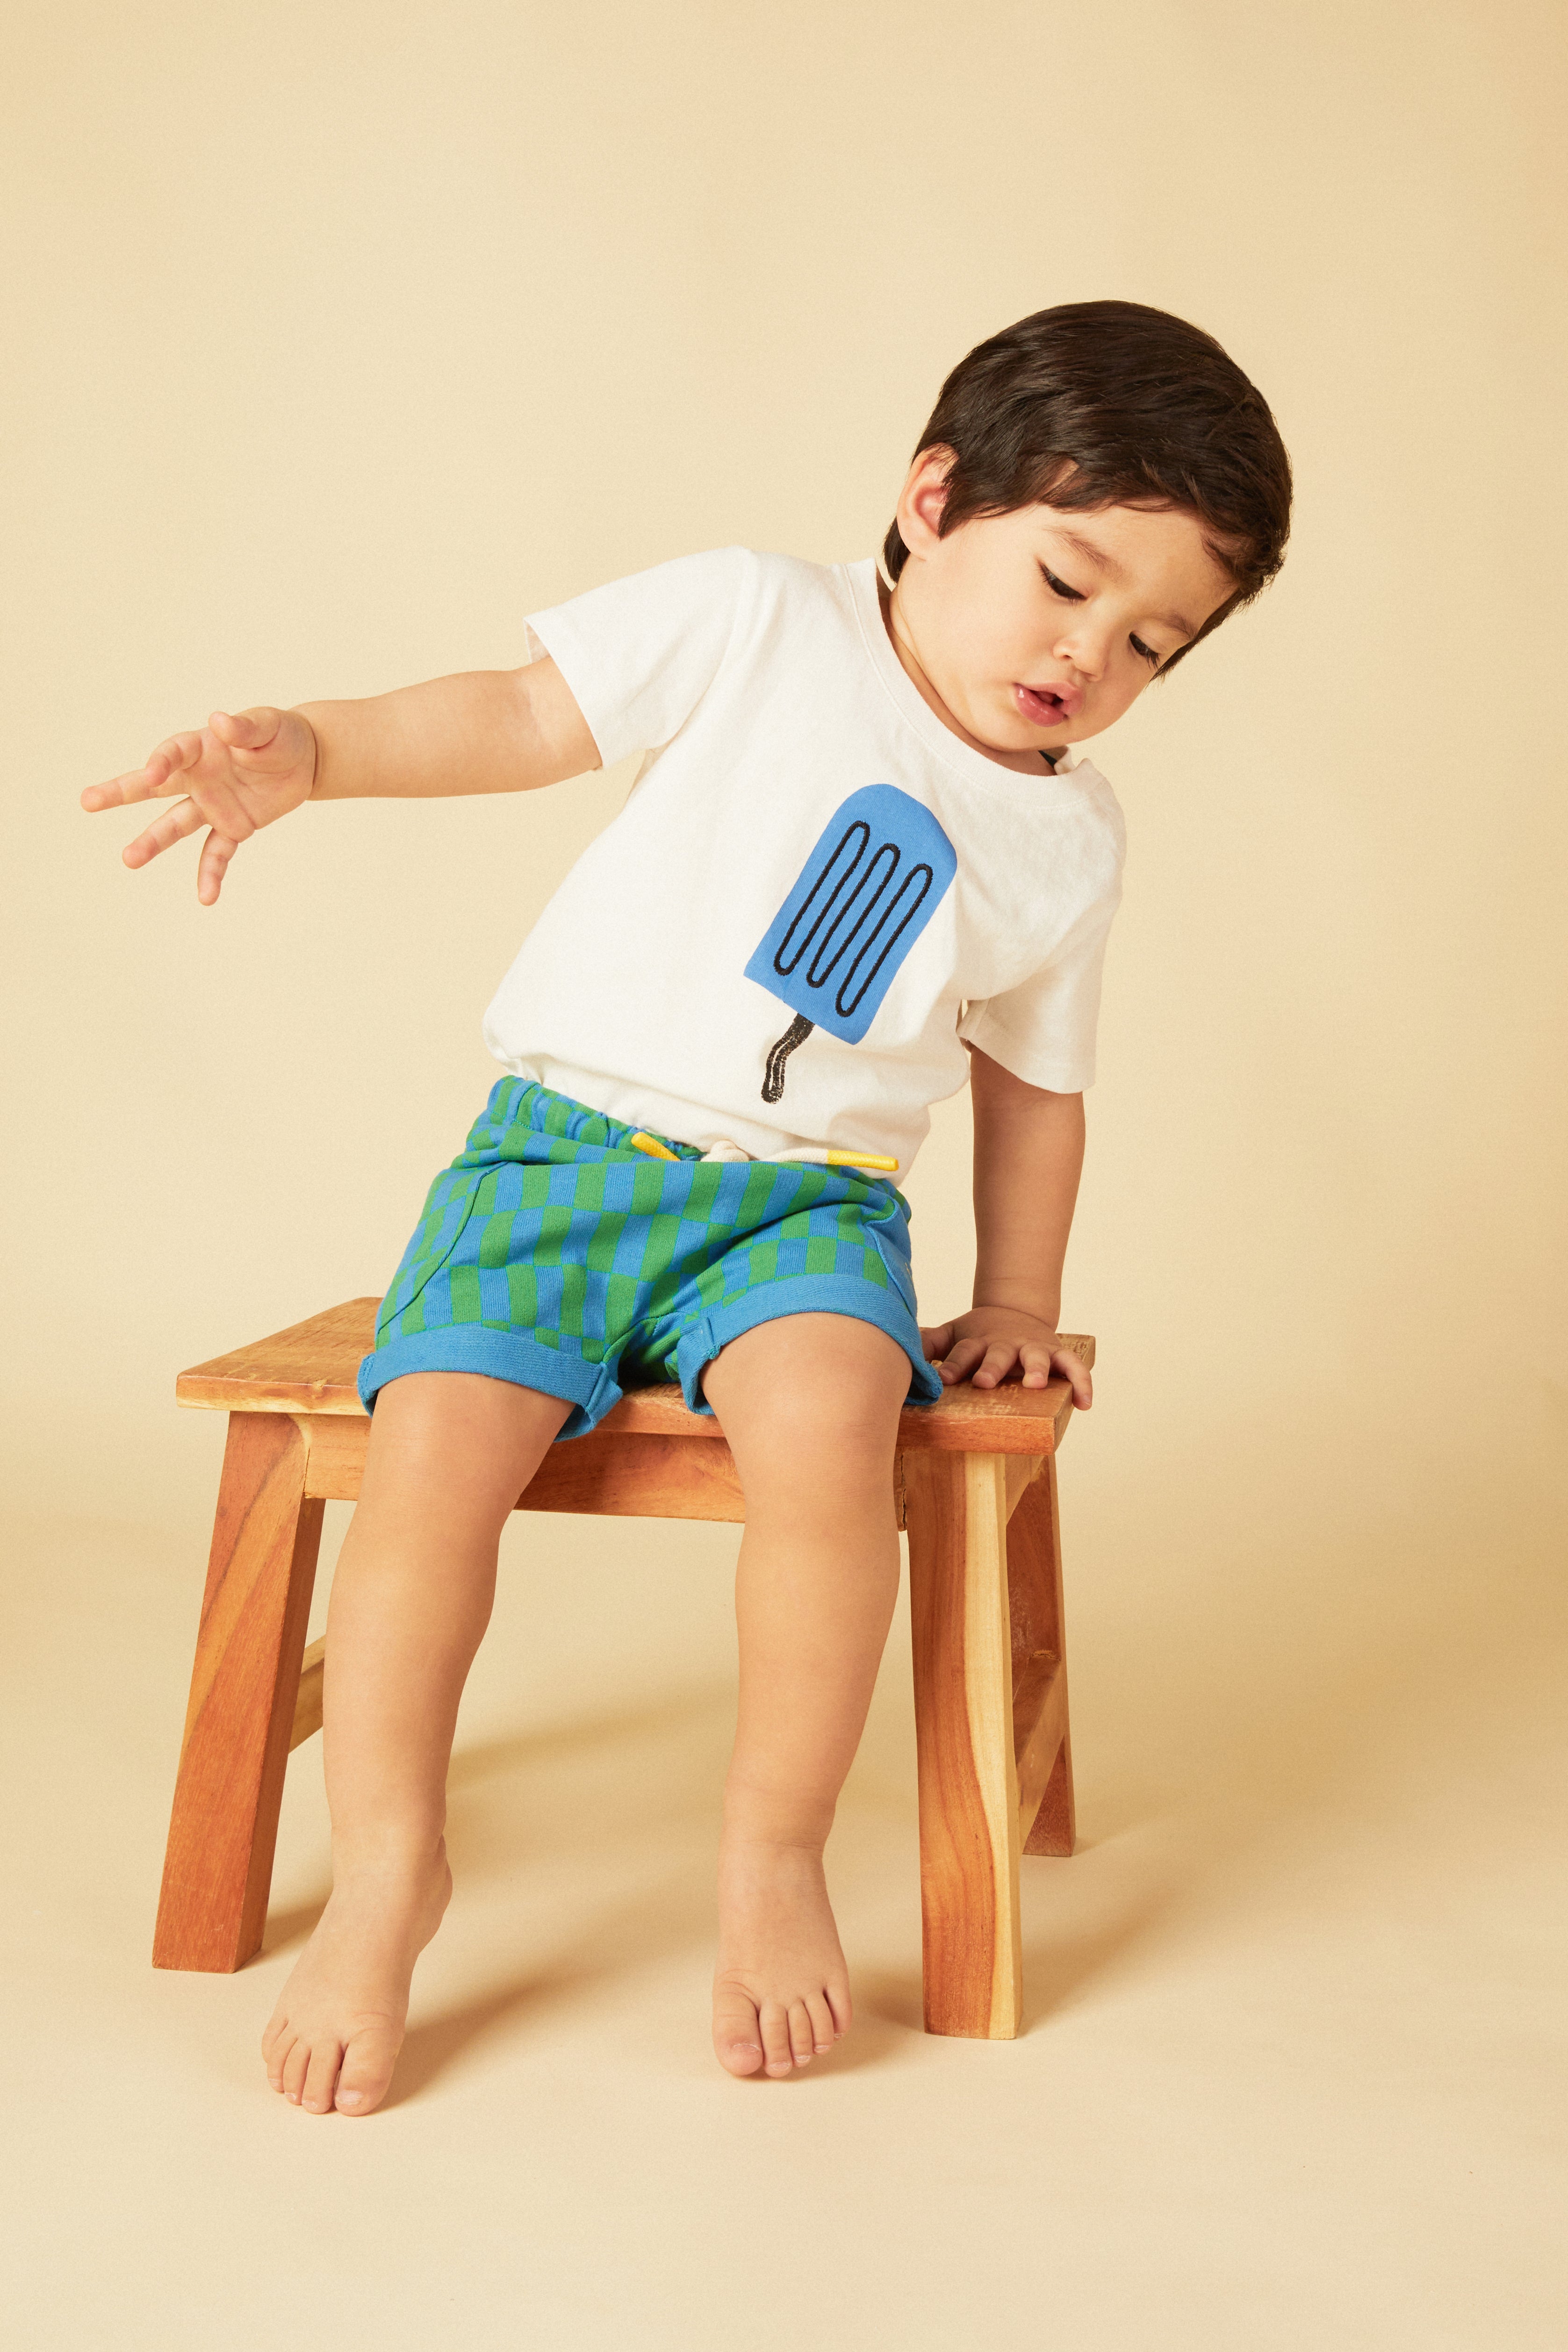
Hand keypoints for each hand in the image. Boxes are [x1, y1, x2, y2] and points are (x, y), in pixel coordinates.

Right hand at [81, 706, 317, 903]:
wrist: (304, 761)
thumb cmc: (280, 735)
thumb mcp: (268, 726)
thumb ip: (244, 728)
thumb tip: (218, 721)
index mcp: (202, 748)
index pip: (173, 752)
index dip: (161, 762)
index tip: (151, 774)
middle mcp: (198, 778)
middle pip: (153, 788)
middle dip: (120, 793)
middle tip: (87, 801)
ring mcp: (212, 806)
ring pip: (175, 825)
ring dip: (153, 842)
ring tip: (128, 859)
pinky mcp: (233, 828)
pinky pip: (217, 853)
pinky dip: (211, 875)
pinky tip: (206, 898)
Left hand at [919, 1306, 1092, 1405]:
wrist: (1015, 1311)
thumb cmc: (978, 1333)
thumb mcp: (952, 1334)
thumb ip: (928, 1343)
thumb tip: (891, 1346)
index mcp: (977, 1342)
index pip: (961, 1354)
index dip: (951, 1367)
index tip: (940, 1380)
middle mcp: (1005, 1344)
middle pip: (998, 1354)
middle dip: (992, 1367)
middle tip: (985, 1382)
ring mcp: (1032, 1348)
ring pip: (1037, 1357)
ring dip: (1036, 1369)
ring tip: (1034, 1384)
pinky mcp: (1056, 1354)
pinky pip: (1074, 1367)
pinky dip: (1082, 1383)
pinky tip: (1085, 1404)